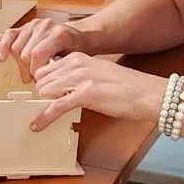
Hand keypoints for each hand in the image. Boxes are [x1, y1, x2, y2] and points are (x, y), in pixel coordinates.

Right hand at [0, 14, 86, 80]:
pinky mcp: (25, 26)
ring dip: (18, 63)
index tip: (39, 79)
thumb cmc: (75, 49)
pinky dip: (3, 47)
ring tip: (26, 71)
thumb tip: (48, 81)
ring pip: (16, 47)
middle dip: (28, 69)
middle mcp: (45, 26)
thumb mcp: (73, 60)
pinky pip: (9, 35)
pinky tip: (2, 58)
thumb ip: (60, 68)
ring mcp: (34, 25)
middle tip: (33, 78)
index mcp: (58, 34)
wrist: (79, 37)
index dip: (35, 70)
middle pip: (26, 53)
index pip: (38, 54)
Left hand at [27, 52, 167, 131]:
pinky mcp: (85, 95)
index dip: (43, 84)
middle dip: (39, 96)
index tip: (40, 96)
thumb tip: (62, 88)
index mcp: (78, 57)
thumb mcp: (97, 73)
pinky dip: (44, 118)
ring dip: (41, 106)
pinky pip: (55, 107)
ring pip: (45, 92)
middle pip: (42, 80)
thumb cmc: (127, 87)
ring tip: (40, 117)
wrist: (147, 93)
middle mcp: (76, 64)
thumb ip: (78, 76)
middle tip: (39, 109)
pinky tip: (37, 126)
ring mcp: (80, 78)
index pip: (46, 68)